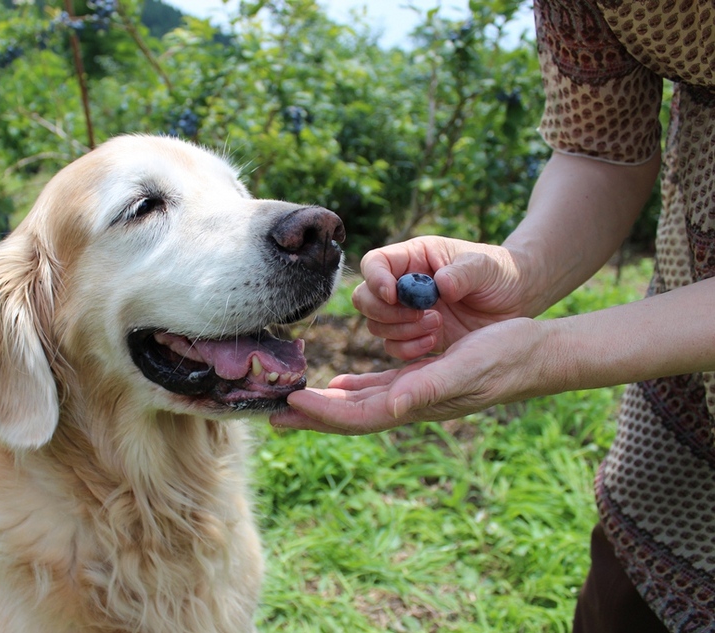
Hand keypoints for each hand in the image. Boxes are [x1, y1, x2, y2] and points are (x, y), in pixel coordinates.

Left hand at [271, 318, 558, 433]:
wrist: (536, 353)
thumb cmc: (505, 357)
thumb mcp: (465, 368)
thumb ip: (427, 388)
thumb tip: (391, 406)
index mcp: (416, 404)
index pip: (358, 416)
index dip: (323, 413)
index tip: (289, 403)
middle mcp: (410, 404)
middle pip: (350, 415)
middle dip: (312, 416)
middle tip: (271, 414)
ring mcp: (416, 393)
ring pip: (360, 404)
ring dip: (326, 406)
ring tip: (293, 403)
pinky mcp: (423, 378)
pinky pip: (379, 388)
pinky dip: (355, 389)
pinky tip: (340, 385)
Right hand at [355, 236, 529, 360]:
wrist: (517, 300)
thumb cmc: (501, 272)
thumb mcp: (486, 267)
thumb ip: (464, 273)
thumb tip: (440, 284)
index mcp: (414, 257)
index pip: (375, 263)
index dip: (375, 279)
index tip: (394, 295)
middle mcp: (403, 284)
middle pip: (365, 298)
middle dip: (384, 312)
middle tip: (419, 315)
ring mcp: (407, 312)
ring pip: (376, 325)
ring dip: (400, 331)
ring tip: (437, 325)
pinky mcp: (416, 336)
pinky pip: (394, 347)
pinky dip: (408, 349)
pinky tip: (435, 341)